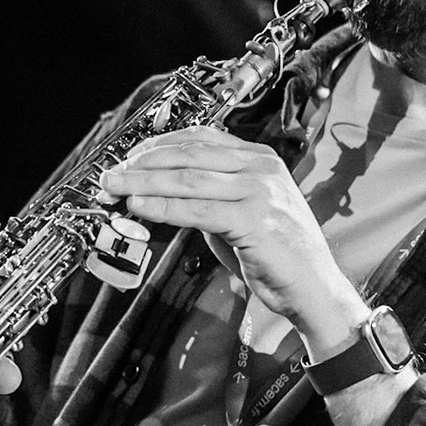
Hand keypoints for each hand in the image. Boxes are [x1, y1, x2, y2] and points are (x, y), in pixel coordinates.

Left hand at [100, 127, 366, 353]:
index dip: (159, 145)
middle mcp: (261, 168)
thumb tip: (156, 190)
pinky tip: (140, 207)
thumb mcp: (240, 211)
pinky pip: (197, 210)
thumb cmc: (274, 252)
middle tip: (111, 173)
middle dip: (143, 164)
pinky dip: (163, 207)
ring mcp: (260, 192)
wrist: (313, 287)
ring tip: (115, 187)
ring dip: (144, 183)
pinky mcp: (254, 221)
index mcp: (260, 158)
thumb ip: (208, 196)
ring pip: (188, 180)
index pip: (200, 138)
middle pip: (189, 156)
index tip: (129, 155)